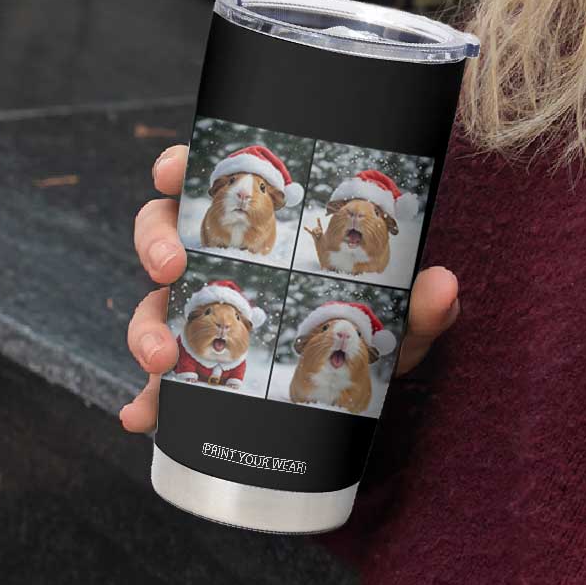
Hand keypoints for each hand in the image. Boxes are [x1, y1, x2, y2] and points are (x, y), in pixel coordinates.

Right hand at [119, 144, 460, 431]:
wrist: (363, 389)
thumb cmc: (374, 329)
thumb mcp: (399, 316)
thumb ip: (420, 303)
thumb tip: (442, 286)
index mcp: (264, 230)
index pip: (212, 183)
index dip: (180, 168)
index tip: (172, 169)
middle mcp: (225, 263)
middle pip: (164, 233)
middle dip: (154, 244)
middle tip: (171, 267)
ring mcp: (205, 315)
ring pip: (152, 305)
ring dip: (144, 327)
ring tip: (160, 359)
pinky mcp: (197, 370)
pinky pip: (159, 382)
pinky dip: (146, 399)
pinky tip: (144, 416)